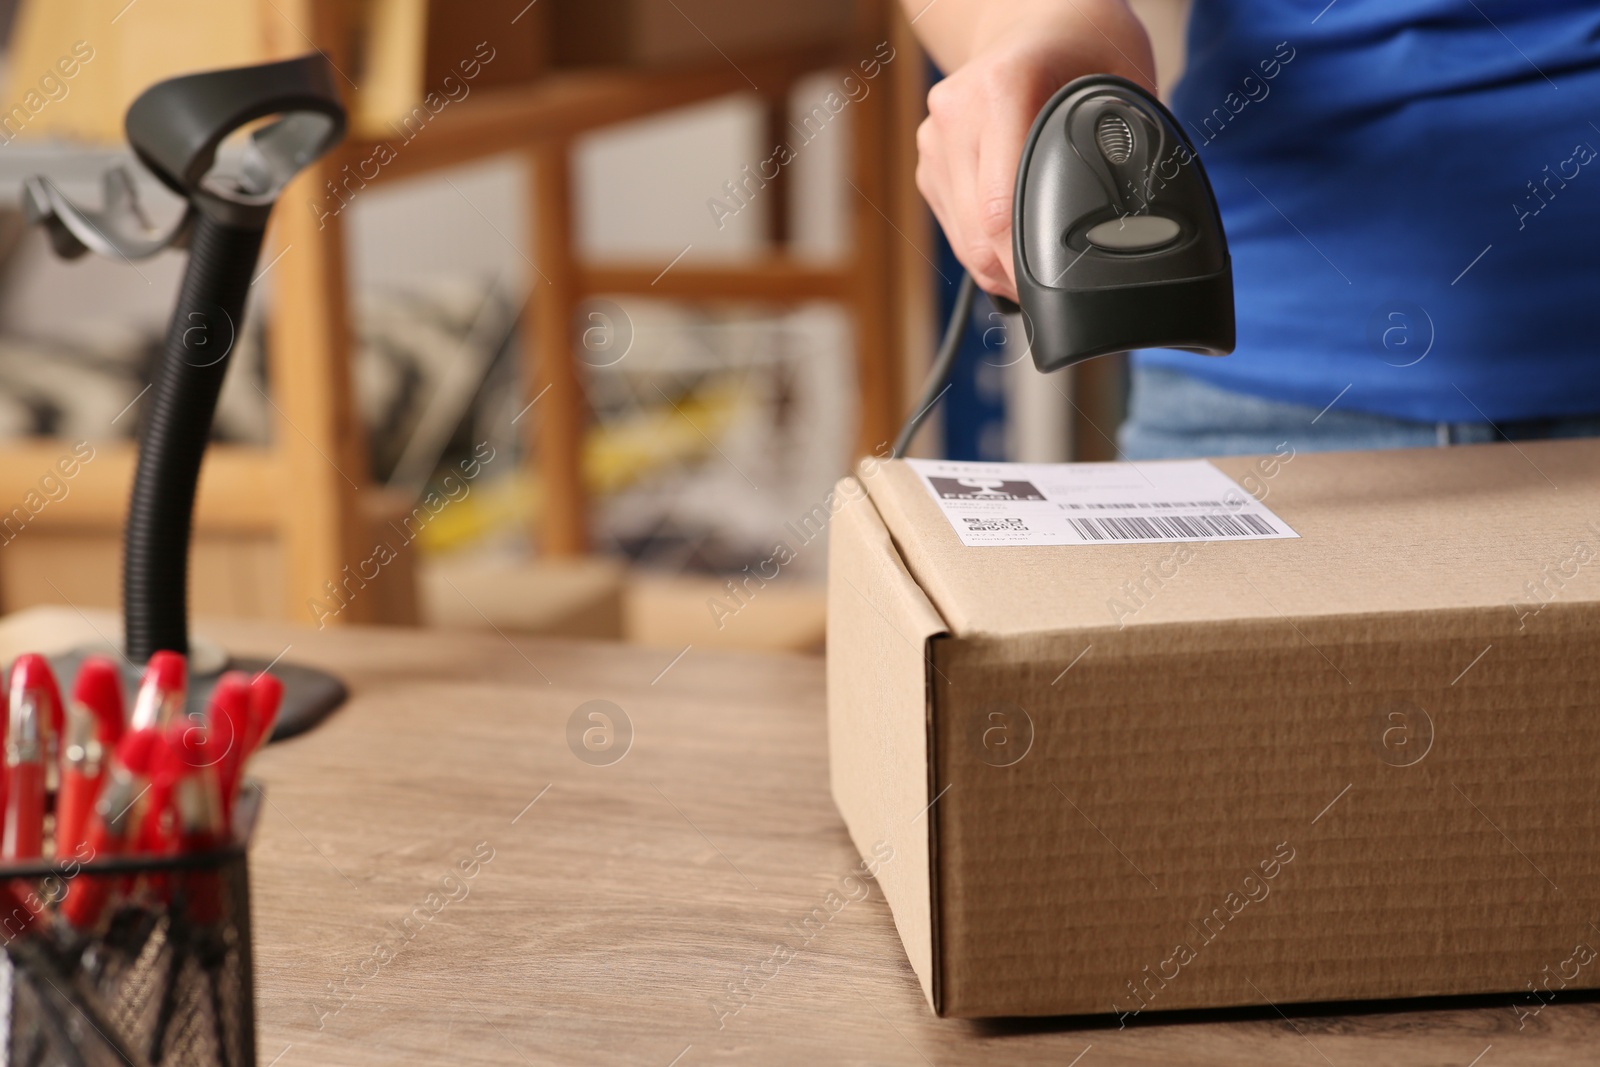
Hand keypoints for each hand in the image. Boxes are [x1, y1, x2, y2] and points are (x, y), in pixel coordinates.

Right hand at [914, 1, 1156, 299]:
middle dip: (1012, 277)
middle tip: (1052, 297)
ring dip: (995, 267)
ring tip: (1036, 273)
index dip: (1027, 263)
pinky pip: (951, 226)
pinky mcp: (927, 160)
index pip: (999, 207)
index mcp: (1002, 89)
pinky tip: (1012, 238)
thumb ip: (1129, 143)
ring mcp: (935, 137)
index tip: (1057, 289)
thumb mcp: (1124, 82)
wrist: (1033, 19)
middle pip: (974, 234)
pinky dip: (980, 246)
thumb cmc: (1086, 46)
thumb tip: (1146, 215)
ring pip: (960, 239)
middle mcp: (956, 113)